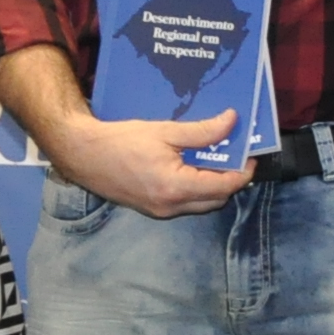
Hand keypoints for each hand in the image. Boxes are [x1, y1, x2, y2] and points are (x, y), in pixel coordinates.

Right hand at [44, 106, 257, 218]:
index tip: (250, 157)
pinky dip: (195, 189)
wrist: (83, 154)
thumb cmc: (120, 141)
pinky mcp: (151, 210)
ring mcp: (160, 212)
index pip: (223, 187)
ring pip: (200, 205)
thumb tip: (232, 122)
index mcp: (175, 187)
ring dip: (213, 186)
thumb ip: (202, 131)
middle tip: (233, 155)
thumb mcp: (164, 131)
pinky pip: (184, 204)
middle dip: (229, 180)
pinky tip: (192, 167)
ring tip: (213, 159)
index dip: (242, 173)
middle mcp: (170, 206)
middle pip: (216, 200)